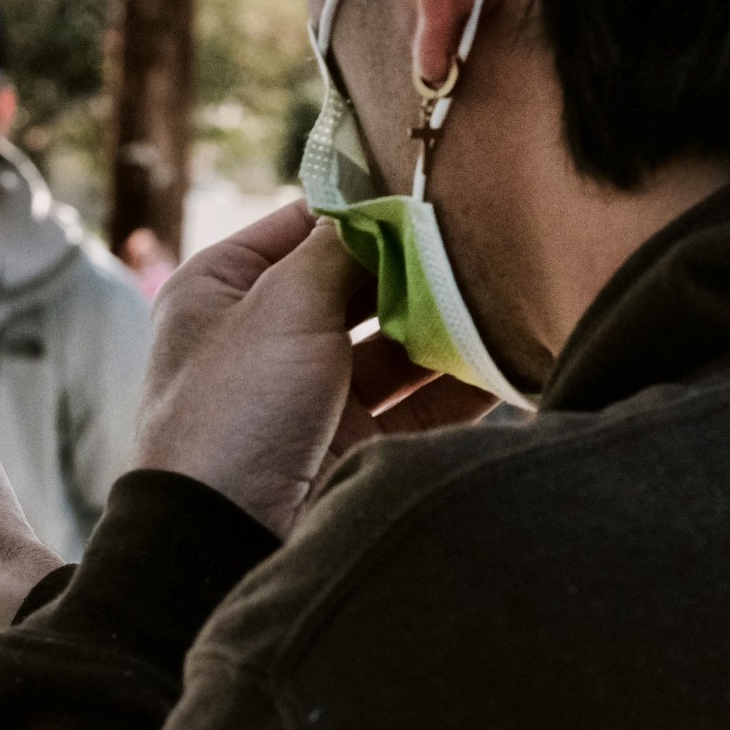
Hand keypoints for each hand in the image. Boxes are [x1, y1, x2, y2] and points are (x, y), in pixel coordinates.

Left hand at [135, 202, 495, 538]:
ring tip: (508, 297)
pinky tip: (507, 358)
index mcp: (220, 290)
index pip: (303, 227)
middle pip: (357, 285)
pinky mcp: (352, 447)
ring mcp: (310, 394)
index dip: (365, 209)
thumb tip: (382, 205)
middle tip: (489, 243)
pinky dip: (461, 383)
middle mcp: (263, 337)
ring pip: (393, 345)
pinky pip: (418, 404)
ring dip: (445, 326)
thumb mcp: (281, 306)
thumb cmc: (236, 409)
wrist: (225, 539)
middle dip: (416, 269)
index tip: (433, 190)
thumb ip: (337, 251)